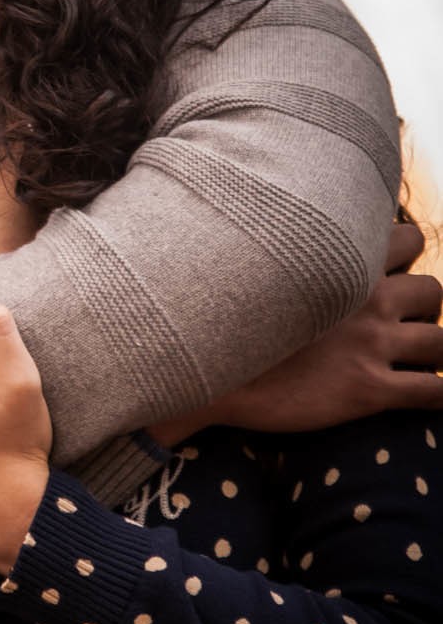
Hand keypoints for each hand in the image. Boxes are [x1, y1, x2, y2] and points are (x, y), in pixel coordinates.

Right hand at [151, 220, 442, 443]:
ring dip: (429, 351)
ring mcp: (370, 345)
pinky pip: (434, 392)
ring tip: (406, 361)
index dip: (405, 258)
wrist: (203, 372)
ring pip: (441, 341)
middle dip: (422, 308)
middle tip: (395, 324)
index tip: (385, 274)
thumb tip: (290, 225)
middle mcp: (366, 299)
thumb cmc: (221, 316)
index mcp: (341, 261)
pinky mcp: (368, 390)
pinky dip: (435, 394)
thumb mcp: (261, 265)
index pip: (409, 238)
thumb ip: (293, 247)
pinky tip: (421, 397)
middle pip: (433, 291)